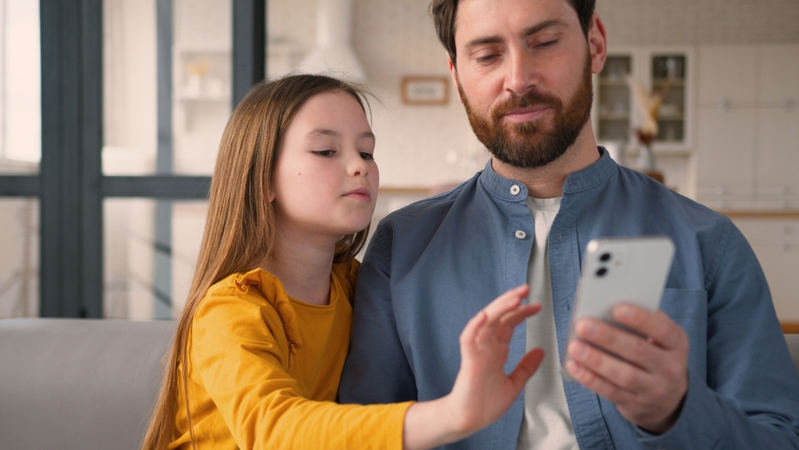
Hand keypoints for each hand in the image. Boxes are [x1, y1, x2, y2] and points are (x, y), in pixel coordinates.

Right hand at [447, 285, 543, 435]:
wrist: (470, 420)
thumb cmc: (486, 403)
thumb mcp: (515, 383)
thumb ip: (526, 367)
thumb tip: (540, 352)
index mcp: (496, 350)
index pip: (508, 324)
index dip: (521, 313)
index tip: (536, 306)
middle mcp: (486, 347)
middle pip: (498, 317)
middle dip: (511, 301)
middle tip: (526, 290)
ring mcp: (477, 351)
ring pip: (485, 322)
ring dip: (499, 308)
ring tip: (513, 298)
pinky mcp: (469, 360)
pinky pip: (469, 339)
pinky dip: (475, 326)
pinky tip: (485, 316)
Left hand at [564, 304, 688, 432]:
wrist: (667, 398)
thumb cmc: (655, 355)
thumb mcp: (660, 338)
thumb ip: (641, 323)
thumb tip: (605, 309)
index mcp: (676, 343)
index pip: (663, 329)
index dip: (640, 318)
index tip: (616, 308)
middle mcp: (669, 367)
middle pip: (638, 351)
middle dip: (608, 337)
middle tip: (583, 326)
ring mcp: (654, 389)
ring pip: (623, 375)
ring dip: (596, 360)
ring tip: (574, 347)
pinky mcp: (635, 403)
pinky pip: (610, 391)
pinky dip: (589, 378)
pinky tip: (574, 366)